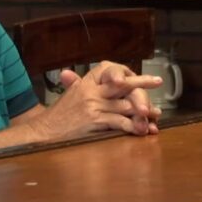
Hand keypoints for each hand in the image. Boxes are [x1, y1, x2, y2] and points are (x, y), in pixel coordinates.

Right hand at [29, 61, 161, 140]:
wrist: (44, 131)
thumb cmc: (58, 115)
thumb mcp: (69, 95)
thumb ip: (75, 84)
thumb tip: (69, 74)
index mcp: (86, 83)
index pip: (108, 69)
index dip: (124, 71)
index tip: (136, 72)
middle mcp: (91, 92)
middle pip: (122, 84)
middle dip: (142, 83)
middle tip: (157, 81)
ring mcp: (94, 106)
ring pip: (125, 105)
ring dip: (142, 110)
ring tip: (155, 113)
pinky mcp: (96, 121)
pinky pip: (120, 122)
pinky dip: (132, 126)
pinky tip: (141, 129)